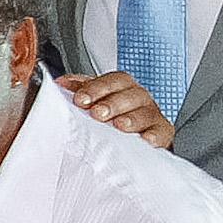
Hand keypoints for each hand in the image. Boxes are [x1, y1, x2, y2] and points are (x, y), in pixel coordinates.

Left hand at [57, 70, 176, 149]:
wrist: (129, 141)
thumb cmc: (109, 118)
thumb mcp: (92, 103)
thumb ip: (79, 91)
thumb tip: (61, 83)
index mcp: (122, 87)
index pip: (114, 80)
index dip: (97, 88)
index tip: (81, 99)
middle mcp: (138, 98)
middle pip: (131, 94)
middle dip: (113, 103)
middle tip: (98, 113)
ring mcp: (151, 115)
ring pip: (146, 112)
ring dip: (132, 118)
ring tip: (119, 125)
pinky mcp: (161, 133)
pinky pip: (161, 132)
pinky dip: (154, 135)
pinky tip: (145, 140)